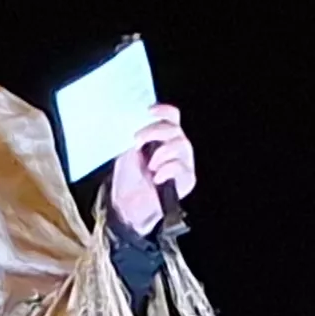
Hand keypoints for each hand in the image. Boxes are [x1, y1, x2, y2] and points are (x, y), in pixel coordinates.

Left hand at [106, 104, 197, 235]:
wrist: (128, 205)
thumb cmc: (128, 178)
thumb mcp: (127, 150)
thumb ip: (136, 135)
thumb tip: (135, 120)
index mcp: (163, 137)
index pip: (171, 117)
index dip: (164, 110)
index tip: (149, 111)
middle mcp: (176, 147)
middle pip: (175, 129)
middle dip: (154, 131)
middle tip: (137, 141)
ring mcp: (183, 162)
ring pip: (181, 145)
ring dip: (161, 152)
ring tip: (149, 165)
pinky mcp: (187, 179)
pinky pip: (181, 167)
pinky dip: (167, 170)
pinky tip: (156, 177)